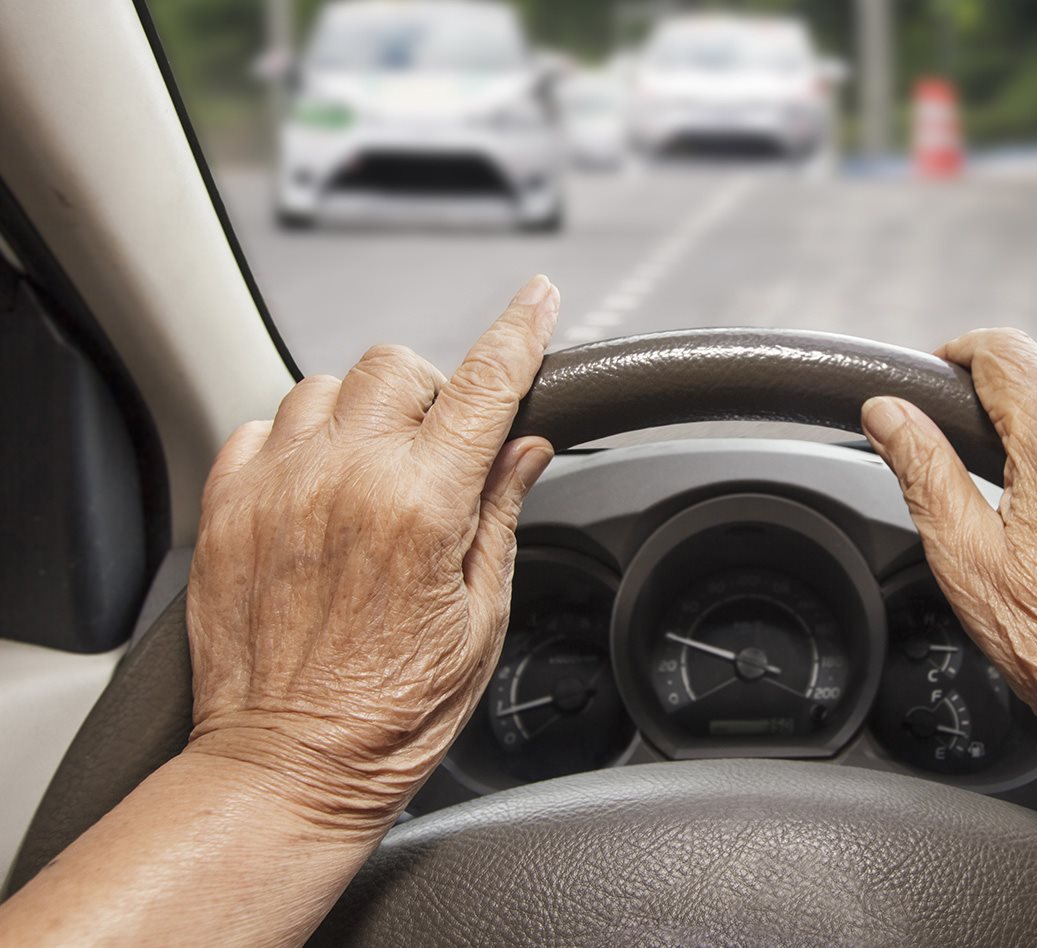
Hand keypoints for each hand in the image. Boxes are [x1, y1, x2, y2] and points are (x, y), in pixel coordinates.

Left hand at [185, 275, 558, 830]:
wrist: (288, 768)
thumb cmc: (390, 713)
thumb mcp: (480, 618)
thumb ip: (499, 513)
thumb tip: (524, 448)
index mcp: (421, 507)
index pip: (484, 386)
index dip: (519, 333)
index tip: (537, 301)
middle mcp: (344, 480)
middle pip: (396, 366)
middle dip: (430, 392)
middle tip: (440, 451)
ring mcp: (277, 489)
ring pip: (324, 386)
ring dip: (360, 414)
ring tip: (370, 476)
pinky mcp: (226, 510)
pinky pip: (259, 427)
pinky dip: (294, 442)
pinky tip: (315, 492)